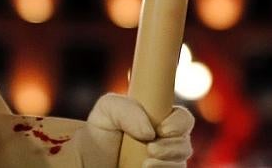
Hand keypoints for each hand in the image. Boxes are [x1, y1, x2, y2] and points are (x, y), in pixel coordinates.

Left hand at [77, 93, 193, 167]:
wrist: (85, 161)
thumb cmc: (99, 132)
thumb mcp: (108, 109)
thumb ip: (128, 109)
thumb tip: (150, 132)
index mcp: (161, 121)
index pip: (184, 120)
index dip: (179, 123)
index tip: (162, 129)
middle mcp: (166, 143)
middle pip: (185, 145)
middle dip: (172, 147)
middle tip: (150, 149)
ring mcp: (163, 164)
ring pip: (180, 165)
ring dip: (167, 165)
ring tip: (145, 164)